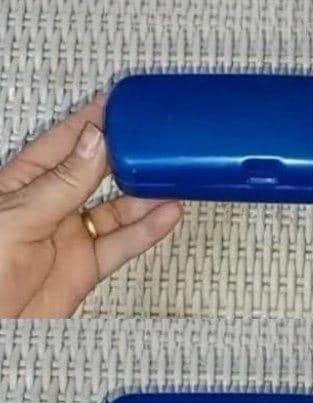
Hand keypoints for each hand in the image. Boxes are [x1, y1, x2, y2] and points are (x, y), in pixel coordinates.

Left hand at [0, 96, 181, 316]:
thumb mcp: (21, 216)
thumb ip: (63, 183)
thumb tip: (96, 143)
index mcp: (25, 183)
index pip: (64, 143)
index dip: (94, 123)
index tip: (123, 108)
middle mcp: (51, 205)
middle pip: (97, 174)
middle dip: (127, 158)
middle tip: (157, 144)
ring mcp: (71, 236)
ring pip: (117, 210)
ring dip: (145, 198)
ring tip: (172, 181)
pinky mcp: (87, 266)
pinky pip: (122, 244)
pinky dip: (147, 232)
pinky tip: (166, 216)